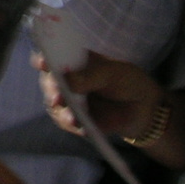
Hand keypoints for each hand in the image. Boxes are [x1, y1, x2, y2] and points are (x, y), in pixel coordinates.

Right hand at [37, 50, 163, 142]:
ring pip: (54, 105)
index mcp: (72, 62)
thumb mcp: (111, 73)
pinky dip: (71, 124)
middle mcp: (66, 81)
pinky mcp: (76, 119)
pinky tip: (79, 125)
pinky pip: (66, 122)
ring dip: (60, 111)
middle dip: (51, 89)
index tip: (42, 62)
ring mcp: (69, 101)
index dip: (43, 59)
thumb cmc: (126, 81)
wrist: (143, 107)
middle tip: (57, 96)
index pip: (51, 58)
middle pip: (48, 83)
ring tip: (71, 117)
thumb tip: (67, 79)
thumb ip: (89, 76)